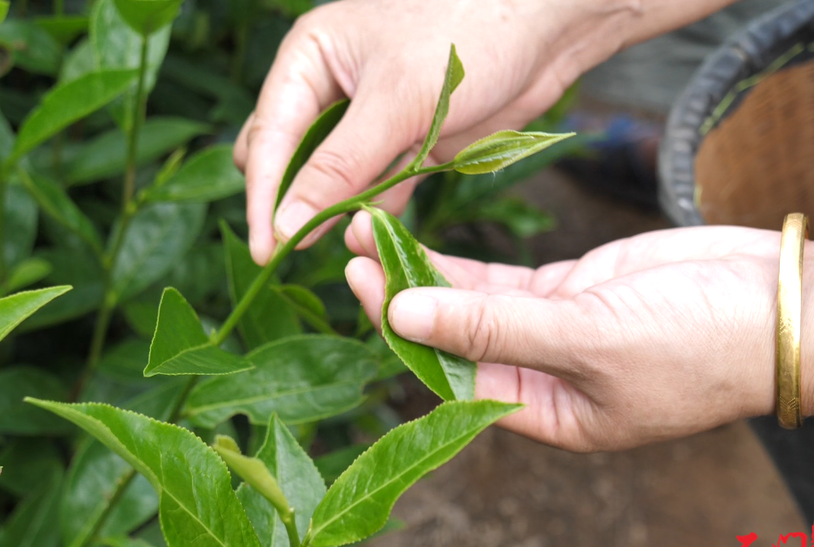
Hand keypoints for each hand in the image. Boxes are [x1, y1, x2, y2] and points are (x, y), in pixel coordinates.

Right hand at [234, 0, 638, 264]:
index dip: (265, 197)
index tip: (265, 251)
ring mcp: (372, 121)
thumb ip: (340, 166)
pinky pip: (378, 189)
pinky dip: (375, 213)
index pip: (270, 136)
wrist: (549, 25)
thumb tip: (284, 224)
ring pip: (335, 182)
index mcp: (311, 58)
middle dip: (292, 205)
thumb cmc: (467, 32)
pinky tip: (373, 238)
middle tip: (293, 255)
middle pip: (292, 161)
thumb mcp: (396, 101)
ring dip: (336, 214)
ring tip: (342, 250)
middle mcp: (332, 89)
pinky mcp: (409, 144)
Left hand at [345, 213, 787, 450]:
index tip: (365, 283)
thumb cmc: (699, 345)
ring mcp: (556, 331)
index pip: (452, 380)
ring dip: (429, 271)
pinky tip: (427, 241)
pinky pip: (506, 280)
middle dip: (405, 294)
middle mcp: (541, 379)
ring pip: (475, 303)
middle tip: (355, 246)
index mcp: (545, 415)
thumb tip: (403, 311)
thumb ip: (492, 326)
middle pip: (454, 338)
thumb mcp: (586, 340)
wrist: (785, 307)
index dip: (405, 332)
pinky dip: (469, 263)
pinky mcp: (573, 291)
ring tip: (374, 230)